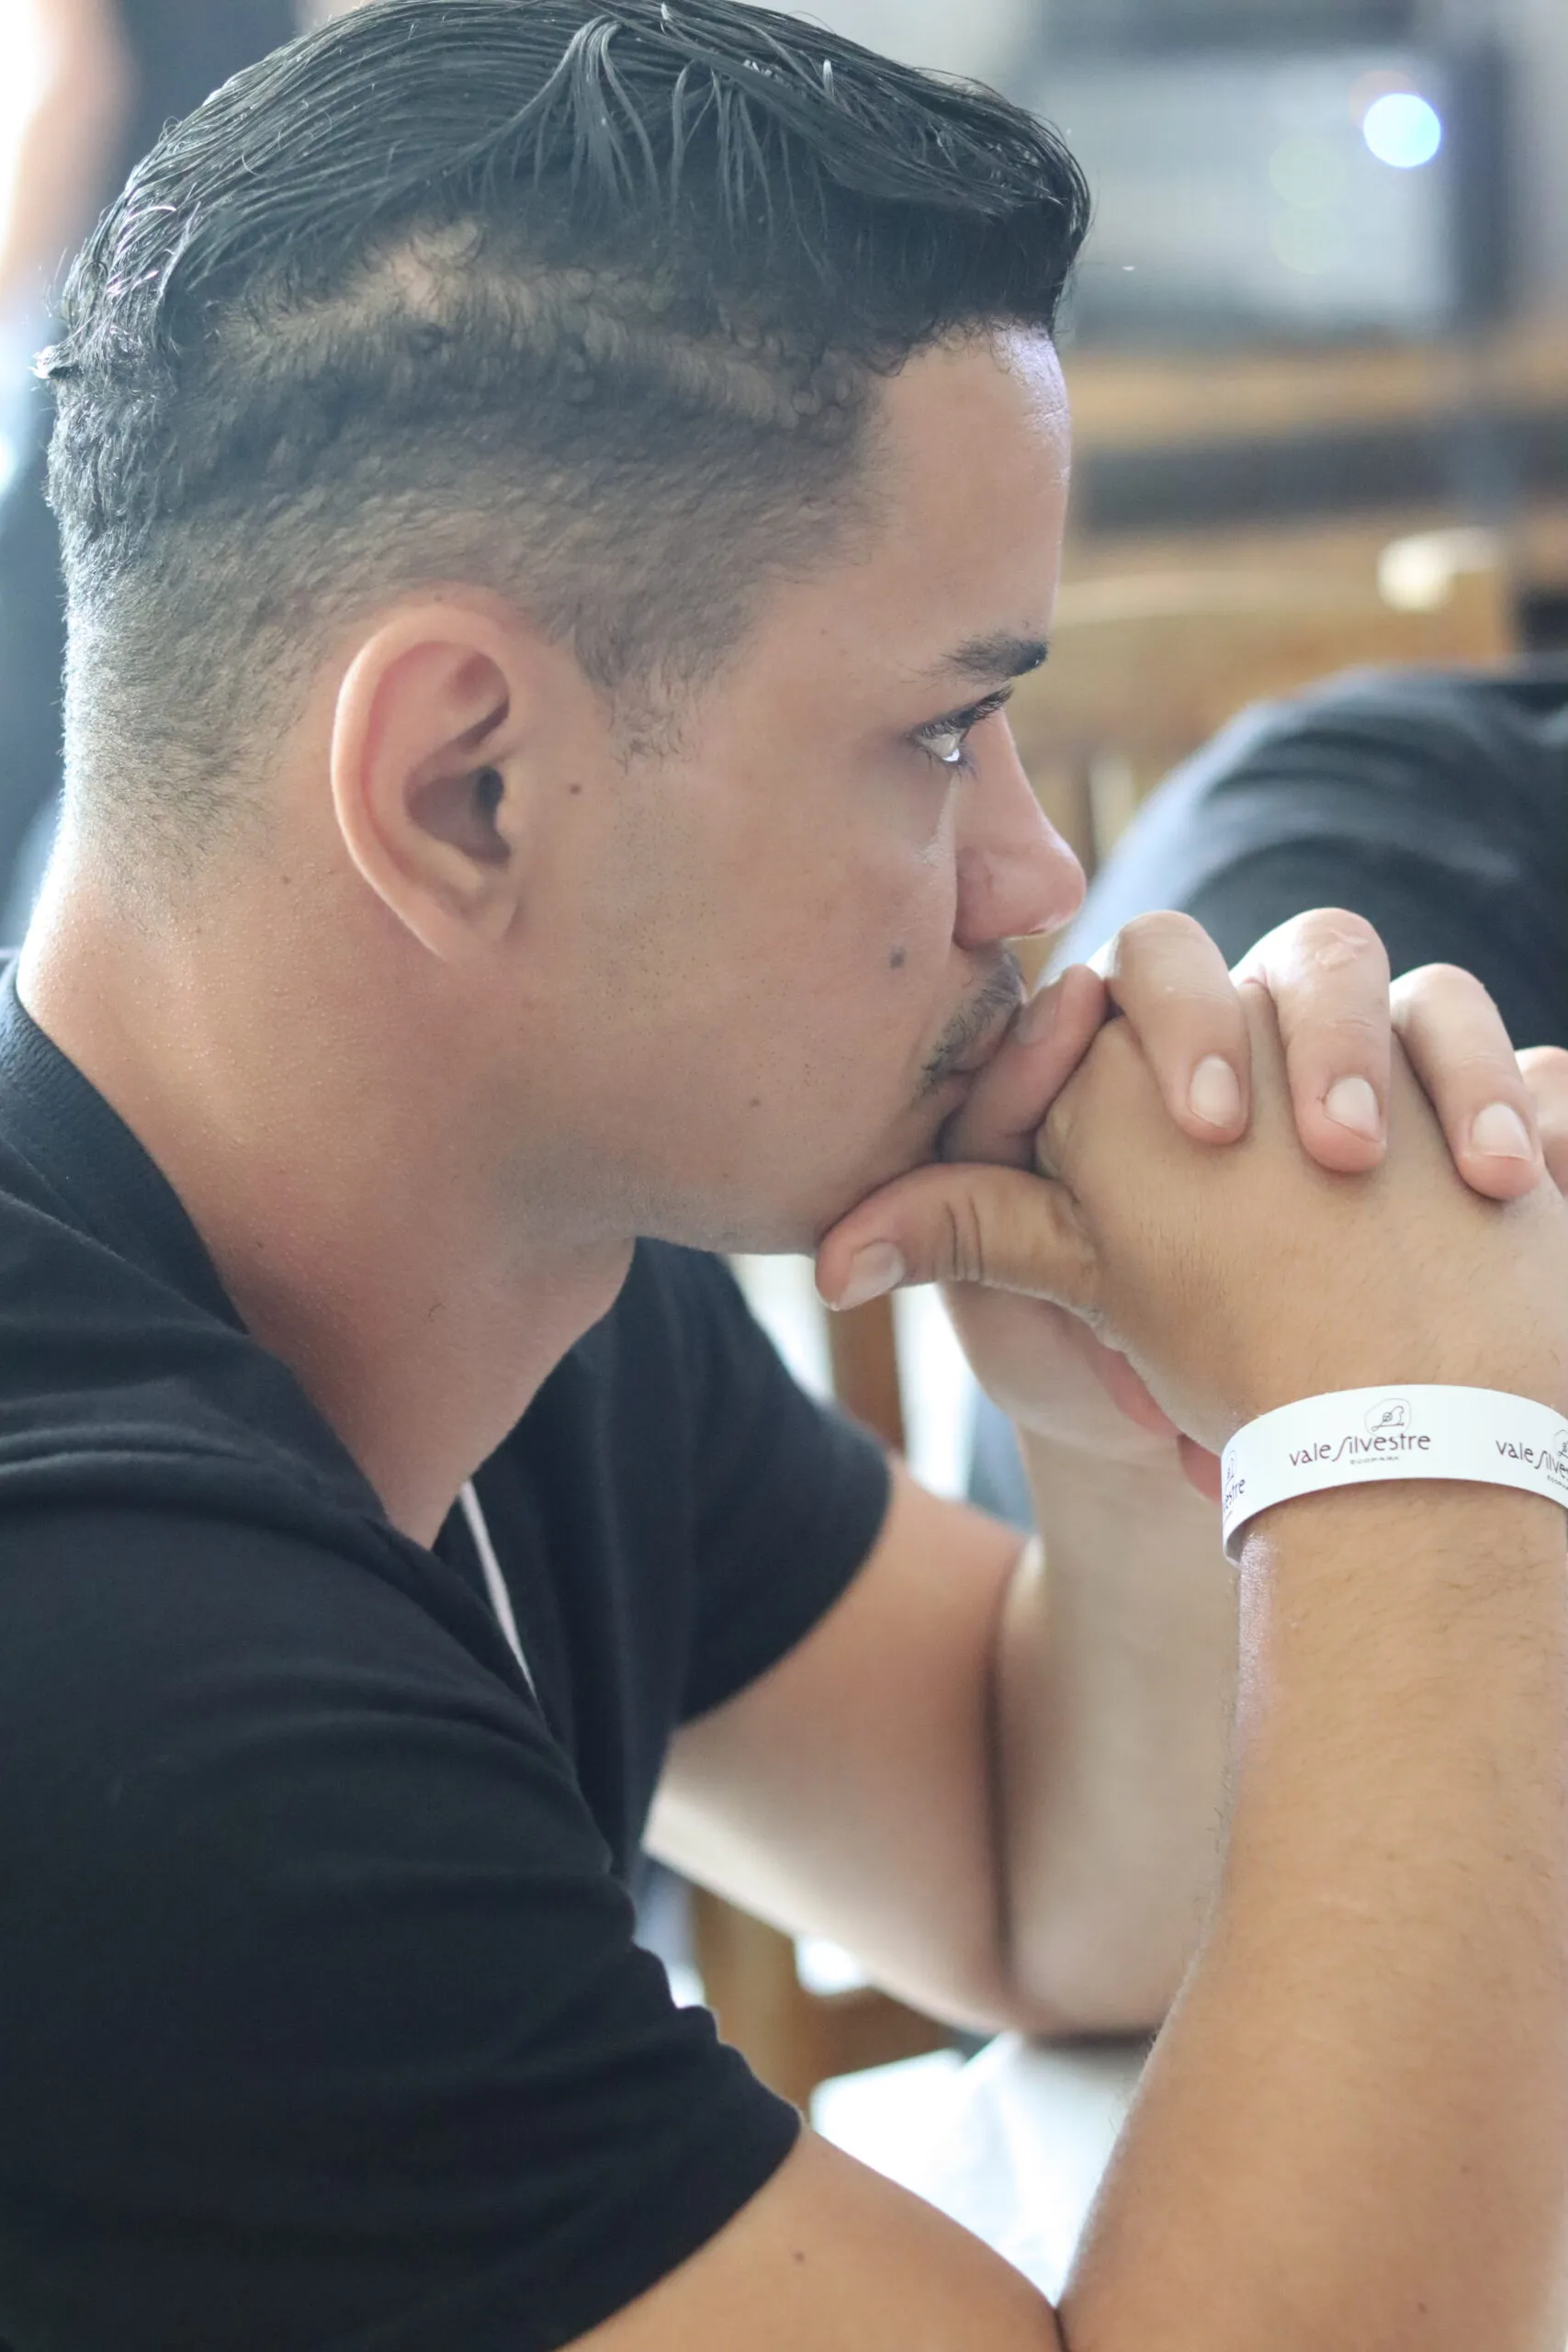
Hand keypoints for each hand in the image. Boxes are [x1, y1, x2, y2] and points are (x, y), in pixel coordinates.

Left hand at [817, 912, 1554, 1477]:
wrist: (1327, 1430)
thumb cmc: (1185, 1351)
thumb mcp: (1071, 1289)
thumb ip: (972, 1230)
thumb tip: (827, 1261)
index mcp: (1178, 1061)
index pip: (1154, 971)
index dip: (1174, 1023)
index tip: (1204, 1129)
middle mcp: (1293, 1050)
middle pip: (1310, 954)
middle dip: (1323, 1037)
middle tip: (1329, 1154)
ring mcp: (1406, 1079)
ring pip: (1426, 990)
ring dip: (1444, 1070)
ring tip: (1474, 1185)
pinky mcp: (1496, 1127)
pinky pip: (1537, 1071)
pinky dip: (1540, 1110)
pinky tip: (1534, 1186)